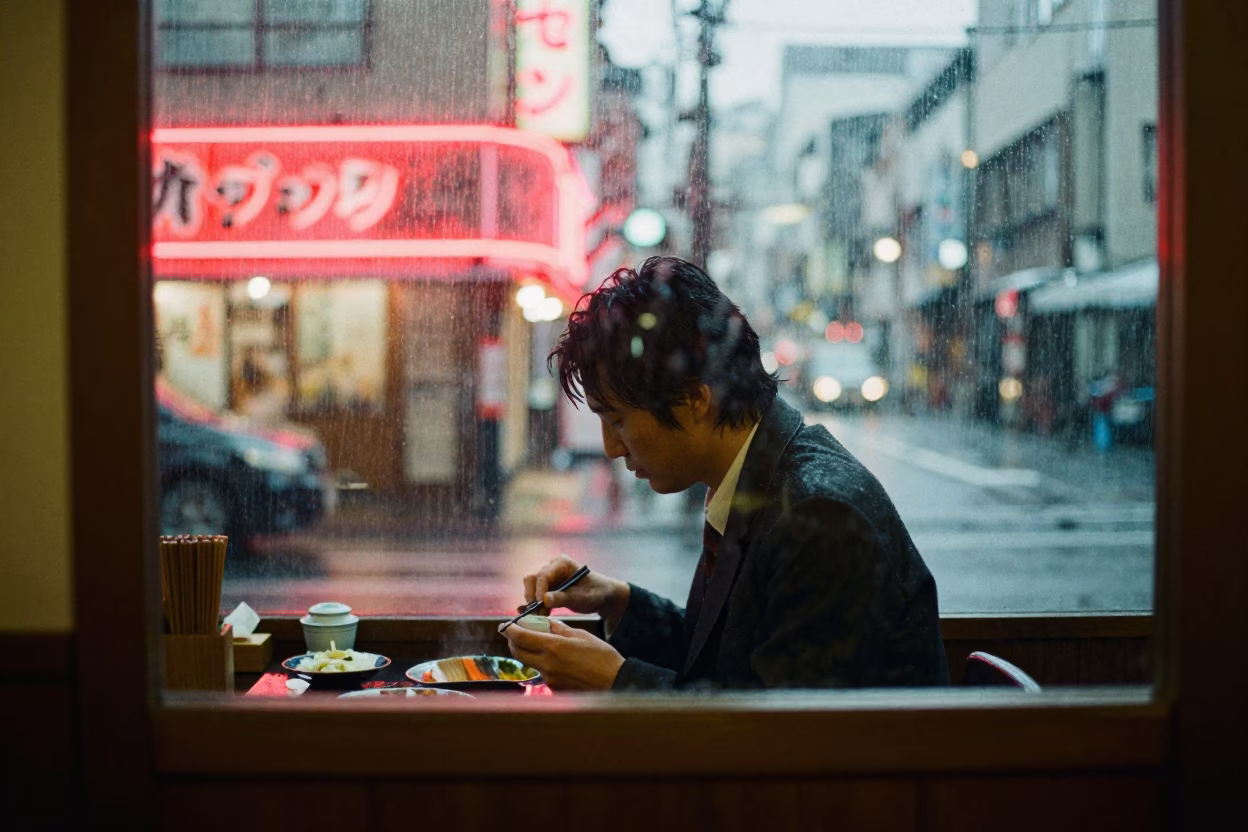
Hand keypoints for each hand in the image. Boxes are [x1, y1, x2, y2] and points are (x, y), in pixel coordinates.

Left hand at [500, 618, 624, 690]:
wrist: (615, 682)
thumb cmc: (601, 656)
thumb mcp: (581, 635)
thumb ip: (559, 629)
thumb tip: (545, 623)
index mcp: (554, 647)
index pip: (521, 637)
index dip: (511, 629)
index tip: (506, 625)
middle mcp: (547, 665)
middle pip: (519, 652)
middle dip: (514, 642)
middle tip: (517, 633)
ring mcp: (550, 679)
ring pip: (531, 663)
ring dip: (531, 652)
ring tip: (542, 645)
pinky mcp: (555, 688)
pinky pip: (543, 674)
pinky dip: (544, 664)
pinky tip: (558, 660)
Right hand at [522, 555, 629, 631]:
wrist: (600, 596)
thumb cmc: (594, 592)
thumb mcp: (582, 597)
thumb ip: (563, 598)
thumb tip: (544, 599)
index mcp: (561, 563)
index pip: (543, 575)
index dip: (538, 590)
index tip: (539, 605)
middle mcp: (551, 566)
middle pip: (531, 578)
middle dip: (532, 596)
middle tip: (537, 613)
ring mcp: (547, 576)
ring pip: (530, 587)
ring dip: (533, 603)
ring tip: (541, 616)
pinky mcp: (545, 587)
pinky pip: (534, 595)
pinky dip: (533, 605)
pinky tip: (533, 614)